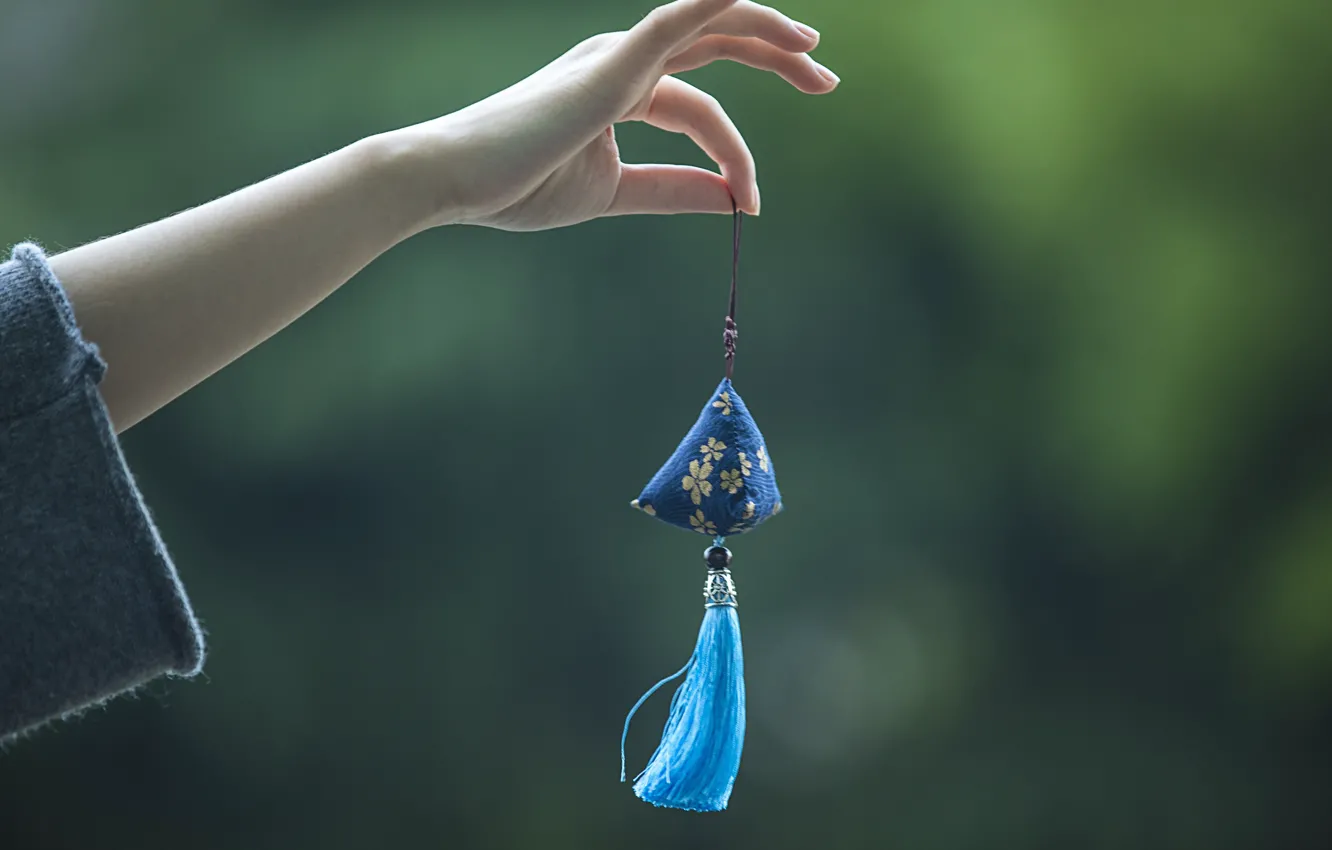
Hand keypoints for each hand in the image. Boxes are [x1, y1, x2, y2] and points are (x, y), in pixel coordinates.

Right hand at [393, 0, 836, 231]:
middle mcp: (623, 60)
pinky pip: (679, 16)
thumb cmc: (517, 186)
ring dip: (767, 31)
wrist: (455, 181)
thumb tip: (734, 202)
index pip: (702, 110)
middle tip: (827, 79)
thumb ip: (672, 190)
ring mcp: (616, 54)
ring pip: (709, 22)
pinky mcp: (611, 61)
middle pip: (718, 43)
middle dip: (777, 56)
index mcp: (621, 88)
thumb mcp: (614, 193)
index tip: (752, 204)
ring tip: (815, 52)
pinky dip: (720, 0)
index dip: (737, 156)